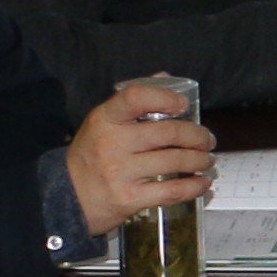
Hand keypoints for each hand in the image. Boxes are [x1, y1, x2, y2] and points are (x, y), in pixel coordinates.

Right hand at [62, 77, 213, 228]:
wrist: (68, 197)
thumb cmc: (91, 155)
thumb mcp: (102, 123)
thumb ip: (133, 101)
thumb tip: (165, 77)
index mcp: (105, 119)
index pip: (136, 97)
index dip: (165, 97)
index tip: (183, 105)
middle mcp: (112, 143)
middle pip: (167, 132)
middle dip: (197, 135)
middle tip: (207, 140)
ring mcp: (120, 172)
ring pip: (174, 161)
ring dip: (200, 160)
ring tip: (207, 160)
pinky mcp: (129, 199)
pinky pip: (171, 191)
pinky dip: (194, 187)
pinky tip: (203, 183)